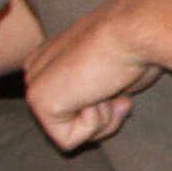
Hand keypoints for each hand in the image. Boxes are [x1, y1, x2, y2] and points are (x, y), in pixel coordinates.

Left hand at [18, 0, 166, 151]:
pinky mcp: (38, 100)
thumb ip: (103, 93)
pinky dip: (92, 124)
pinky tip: (96, 93)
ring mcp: (35, 84)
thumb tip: (112, 103)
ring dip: (102, 118)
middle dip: (105, 115)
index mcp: (52, 60)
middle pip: (74, 124)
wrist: (135, 30)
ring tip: (106, 85)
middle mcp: (39, 70)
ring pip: (71, 134)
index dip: (108, 107)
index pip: (77, 110)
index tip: (118, 82)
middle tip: (114, 86)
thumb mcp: (117, 75)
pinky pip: (68, 140)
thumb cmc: (135, 46)